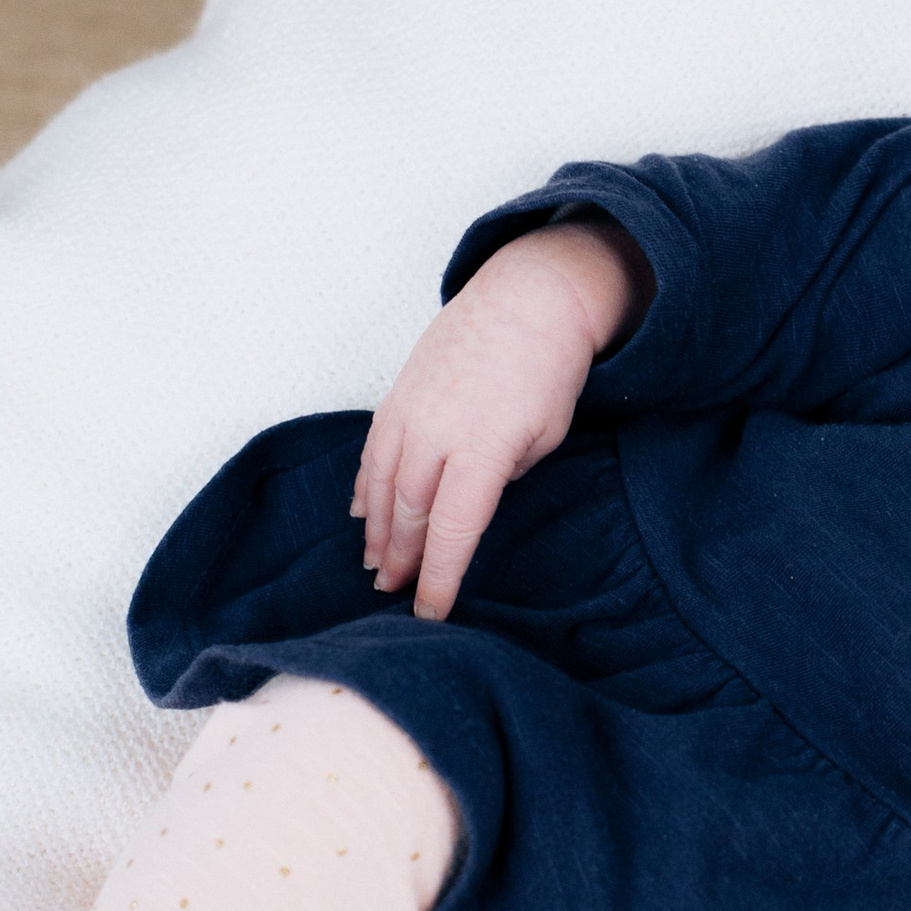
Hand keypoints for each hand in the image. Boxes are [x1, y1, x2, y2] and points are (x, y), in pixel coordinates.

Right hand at [351, 225, 638, 621]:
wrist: (528, 297)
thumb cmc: (548, 372)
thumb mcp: (543, 436)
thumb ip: (502, 477)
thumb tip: (465, 504)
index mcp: (482, 451)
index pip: (451, 532)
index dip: (438, 579)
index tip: (429, 613)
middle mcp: (436, 433)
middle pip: (409, 514)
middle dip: (401, 560)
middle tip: (393, 594)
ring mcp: (410, 411)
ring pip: (381, 485)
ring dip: (377, 530)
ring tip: (375, 564)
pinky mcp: (397, 393)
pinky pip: (372, 451)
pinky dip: (365, 486)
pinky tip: (362, 513)